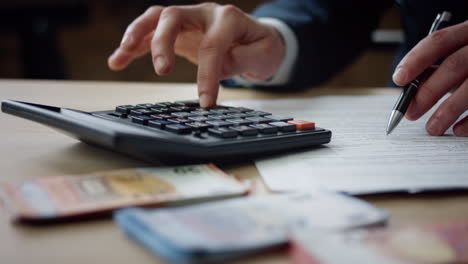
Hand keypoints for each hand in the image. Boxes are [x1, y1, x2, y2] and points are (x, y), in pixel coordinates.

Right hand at [108, 3, 284, 107]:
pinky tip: (118, 60)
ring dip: (135, 35)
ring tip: (121, 55)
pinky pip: (151, 33)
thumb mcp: (264, 55)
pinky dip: (133, 45)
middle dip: (163, 43)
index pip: (212, 45)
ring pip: (155, 18)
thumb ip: (244, 59)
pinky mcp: (178, 32)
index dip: (207, 75)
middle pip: (173, 17)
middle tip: (162, 71)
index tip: (205, 101)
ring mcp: (188, 20)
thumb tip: (218, 67)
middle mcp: (204, 13)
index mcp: (228, 18)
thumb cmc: (260, 47)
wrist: (256, 40)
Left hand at [393, 20, 467, 135]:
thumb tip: (410, 93)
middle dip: (428, 91)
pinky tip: (458, 129)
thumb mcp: (457, 60)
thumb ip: (436, 71)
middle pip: (455, 65)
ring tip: (432, 128)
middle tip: (410, 113)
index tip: (399, 79)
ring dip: (448, 111)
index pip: (439, 41)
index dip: (416, 60)